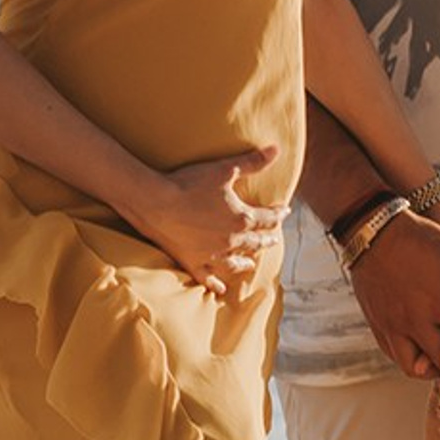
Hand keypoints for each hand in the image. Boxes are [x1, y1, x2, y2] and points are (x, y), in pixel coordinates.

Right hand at [137, 143, 284, 300]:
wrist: (154, 202)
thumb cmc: (189, 183)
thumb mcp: (224, 169)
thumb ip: (252, 162)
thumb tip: (276, 150)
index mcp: (242, 219)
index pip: (268, 218)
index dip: (278, 214)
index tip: (284, 210)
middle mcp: (231, 241)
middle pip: (256, 242)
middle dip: (267, 238)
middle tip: (274, 237)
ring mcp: (212, 255)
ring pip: (236, 263)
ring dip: (247, 262)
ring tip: (252, 263)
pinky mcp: (192, 263)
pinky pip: (209, 278)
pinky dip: (217, 284)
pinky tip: (222, 289)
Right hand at [350, 210, 439, 377]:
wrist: (373, 232)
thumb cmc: (419, 239)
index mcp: (438, 302)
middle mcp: (414, 320)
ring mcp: (392, 326)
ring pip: (417, 369)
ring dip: (435, 364)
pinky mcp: (377, 326)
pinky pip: (396, 357)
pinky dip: (412, 358)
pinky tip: (421, 342)